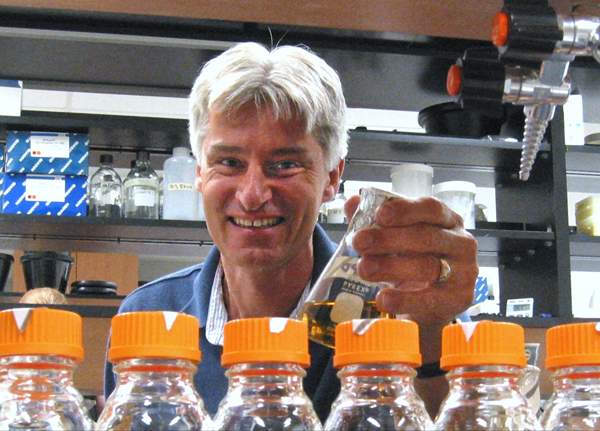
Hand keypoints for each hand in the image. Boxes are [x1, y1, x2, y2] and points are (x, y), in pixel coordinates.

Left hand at [345, 194, 478, 329]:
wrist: (428, 304)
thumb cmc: (412, 261)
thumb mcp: (394, 238)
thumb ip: (372, 219)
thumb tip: (352, 201)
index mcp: (446, 219)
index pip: (430, 208)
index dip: (405, 209)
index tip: (380, 214)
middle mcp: (461, 242)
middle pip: (425, 236)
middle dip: (388, 239)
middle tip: (359, 242)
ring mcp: (464, 271)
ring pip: (427, 266)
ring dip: (391, 267)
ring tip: (364, 269)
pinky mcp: (459, 299)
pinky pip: (429, 299)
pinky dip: (403, 300)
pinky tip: (383, 299)